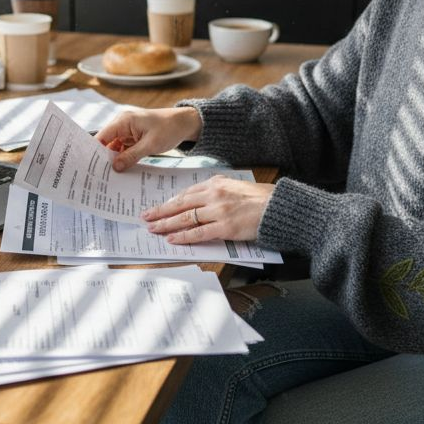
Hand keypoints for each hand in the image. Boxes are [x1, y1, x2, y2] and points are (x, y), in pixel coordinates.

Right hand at [97, 107, 201, 171]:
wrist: (185, 123)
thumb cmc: (169, 129)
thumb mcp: (150, 145)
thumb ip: (131, 156)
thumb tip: (114, 167)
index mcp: (124, 120)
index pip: (102, 136)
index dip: (94, 150)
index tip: (90, 166)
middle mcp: (123, 124)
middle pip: (106, 142)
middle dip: (104, 157)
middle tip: (99, 175)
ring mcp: (128, 131)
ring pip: (115, 147)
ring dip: (114, 159)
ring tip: (108, 176)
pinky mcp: (134, 137)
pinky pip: (124, 149)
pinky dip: (123, 158)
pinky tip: (120, 170)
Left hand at [140, 176, 272, 243]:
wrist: (278, 207)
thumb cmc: (259, 198)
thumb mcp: (234, 186)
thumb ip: (216, 191)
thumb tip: (198, 201)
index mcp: (215, 183)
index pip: (186, 194)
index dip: (169, 202)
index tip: (158, 207)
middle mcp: (214, 195)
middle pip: (180, 204)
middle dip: (160, 212)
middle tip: (146, 218)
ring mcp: (218, 211)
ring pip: (185, 218)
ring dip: (167, 225)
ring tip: (154, 229)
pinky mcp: (225, 227)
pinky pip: (199, 233)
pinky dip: (184, 236)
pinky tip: (173, 239)